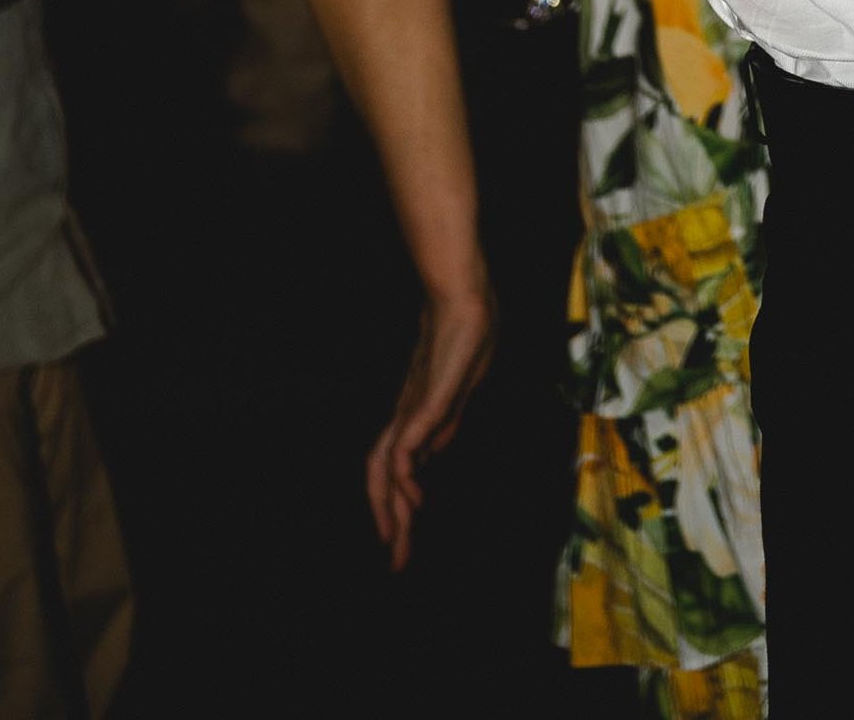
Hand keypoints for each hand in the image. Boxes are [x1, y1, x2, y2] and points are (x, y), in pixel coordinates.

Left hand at [365, 272, 495, 570]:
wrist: (463, 291)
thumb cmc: (468, 326)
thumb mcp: (463, 382)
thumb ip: (447, 417)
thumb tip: (432, 451)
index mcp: (417, 414)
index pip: (400, 467)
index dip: (402, 503)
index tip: (405, 534)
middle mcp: (406, 416)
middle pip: (385, 476)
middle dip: (392, 522)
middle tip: (397, 562)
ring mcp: (413, 408)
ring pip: (388, 469)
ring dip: (392, 509)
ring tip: (398, 545)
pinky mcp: (424, 401)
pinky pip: (405, 446)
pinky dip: (402, 476)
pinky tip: (411, 496)